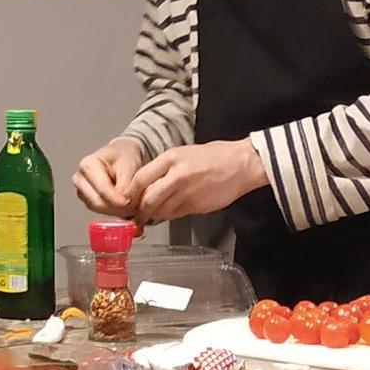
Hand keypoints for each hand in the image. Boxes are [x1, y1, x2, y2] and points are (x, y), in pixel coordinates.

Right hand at [72, 137, 147, 218]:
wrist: (122, 156)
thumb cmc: (124, 157)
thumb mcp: (129, 166)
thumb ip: (126, 186)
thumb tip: (123, 205)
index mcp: (87, 164)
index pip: (102, 190)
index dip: (118, 200)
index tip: (131, 203)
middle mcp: (80, 179)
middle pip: (98, 203)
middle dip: (118, 207)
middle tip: (135, 205)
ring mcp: (82, 191)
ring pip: (99, 210)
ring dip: (117, 210)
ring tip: (131, 202)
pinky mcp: (87, 201)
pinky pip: (101, 212)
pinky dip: (114, 211)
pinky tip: (124, 203)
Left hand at [134, 139, 266, 222]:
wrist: (241, 164)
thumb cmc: (214, 157)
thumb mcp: (183, 153)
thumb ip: (163, 168)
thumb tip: (145, 184)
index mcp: (170, 159)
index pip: (139, 179)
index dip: (130, 193)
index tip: (128, 199)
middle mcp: (176, 176)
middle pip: (147, 199)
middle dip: (140, 209)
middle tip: (137, 213)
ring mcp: (187, 192)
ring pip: (160, 210)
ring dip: (154, 214)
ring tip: (153, 213)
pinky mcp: (197, 205)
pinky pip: (175, 215)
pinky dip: (169, 215)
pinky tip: (171, 210)